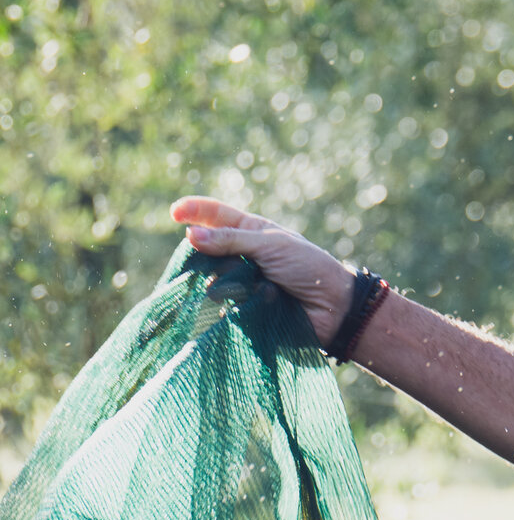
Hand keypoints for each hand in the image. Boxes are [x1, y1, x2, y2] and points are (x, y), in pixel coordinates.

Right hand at [170, 197, 355, 344]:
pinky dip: (235, 302)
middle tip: (220, 257)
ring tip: (255, 285)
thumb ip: (232, 240)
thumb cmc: (308, 268)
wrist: (333, 308)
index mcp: (250, 232)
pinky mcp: (243, 308)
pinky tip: (253, 303)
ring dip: (228, 280)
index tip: (174, 213)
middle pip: (205, 250)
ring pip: (212, 279)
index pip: (215, 215)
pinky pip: (223, 305)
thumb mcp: (271, 245)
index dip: (194, 211)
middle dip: (208, 253)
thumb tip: (191, 235)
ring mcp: (241, 282)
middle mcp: (242, 256)